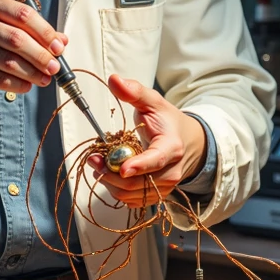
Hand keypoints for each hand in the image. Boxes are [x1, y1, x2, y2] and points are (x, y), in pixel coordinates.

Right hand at [0, 0, 67, 121]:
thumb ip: (25, 28)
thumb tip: (61, 41)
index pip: (23, 13)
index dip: (46, 31)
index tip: (58, 46)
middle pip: (19, 39)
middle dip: (42, 55)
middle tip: (55, 66)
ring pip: (11, 61)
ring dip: (34, 72)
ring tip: (45, 78)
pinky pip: (0, 78)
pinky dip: (19, 84)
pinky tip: (28, 85)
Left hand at [89, 74, 205, 207]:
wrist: (187, 143)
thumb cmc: (167, 121)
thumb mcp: (153, 102)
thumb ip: (134, 92)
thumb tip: (114, 80)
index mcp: (172, 147)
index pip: (156, 160)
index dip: (139, 166)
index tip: (122, 168)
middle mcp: (171, 171)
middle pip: (138, 182)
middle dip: (111, 173)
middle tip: (93, 159)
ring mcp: (164, 187)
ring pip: (132, 194)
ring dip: (109, 182)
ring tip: (97, 164)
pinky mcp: (156, 196)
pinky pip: (131, 200)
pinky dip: (115, 190)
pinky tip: (109, 174)